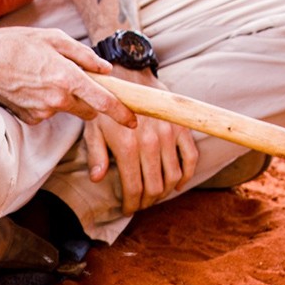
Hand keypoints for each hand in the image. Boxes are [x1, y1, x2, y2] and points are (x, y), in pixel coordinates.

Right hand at [0, 27, 136, 126]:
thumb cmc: (16, 45)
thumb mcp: (54, 39)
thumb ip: (84, 56)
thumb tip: (105, 69)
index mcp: (67, 77)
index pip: (103, 102)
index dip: (121, 113)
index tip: (133, 121)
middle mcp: (57, 99)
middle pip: (89, 110)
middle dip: (91, 100)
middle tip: (78, 80)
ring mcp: (43, 112)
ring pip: (67, 109)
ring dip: (65, 97)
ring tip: (44, 75)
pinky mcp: (30, 118)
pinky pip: (49, 112)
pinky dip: (47, 101)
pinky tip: (31, 86)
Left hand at [84, 68, 198, 213]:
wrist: (129, 74)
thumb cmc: (107, 105)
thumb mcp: (93, 128)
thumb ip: (96, 154)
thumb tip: (97, 178)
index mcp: (127, 146)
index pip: (134, 188)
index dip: (131, 205)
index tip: (128, 209)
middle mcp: (150, 143)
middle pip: (154, 187)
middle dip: (146, 202)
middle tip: (140, 204)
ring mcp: (168, 136)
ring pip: (172, 177)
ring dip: (164, 192)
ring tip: (154, 195)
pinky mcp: (181, 128)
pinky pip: (190, 158)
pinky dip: (186, 175)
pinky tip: (177, 182)